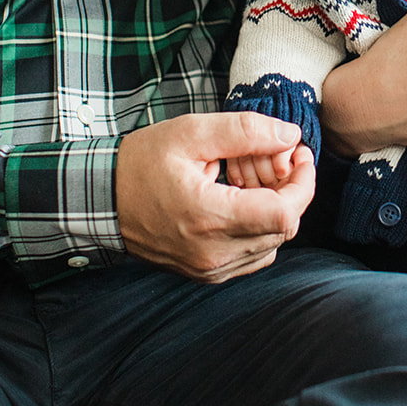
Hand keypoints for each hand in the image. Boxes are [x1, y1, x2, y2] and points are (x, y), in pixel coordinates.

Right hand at [116, 113, 314, 281]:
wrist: (102, 200)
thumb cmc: (142, 163)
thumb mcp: (191, 133)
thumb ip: (245, 131)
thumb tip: (291, 137)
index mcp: (209, 217)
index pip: (285, 214)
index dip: (303, 183)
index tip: (299, 155)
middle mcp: (213, 253)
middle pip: (283, 228)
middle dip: (291, 190)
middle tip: (276, 158)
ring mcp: (210, 269)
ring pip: (272, 243)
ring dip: (275, 209)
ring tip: (252, 179)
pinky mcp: (207, 274)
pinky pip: (253, 255)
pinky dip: (259, 228)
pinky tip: (241, 201)